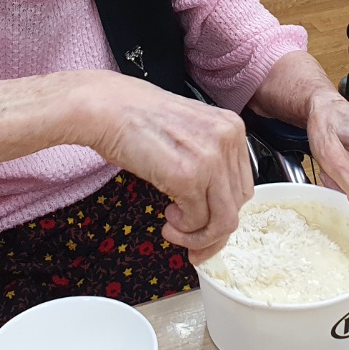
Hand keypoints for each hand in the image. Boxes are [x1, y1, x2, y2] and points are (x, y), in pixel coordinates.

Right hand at [78, 74, 252, 261]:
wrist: (105, 107)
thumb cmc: (135, 117)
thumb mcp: (188, 133)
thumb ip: (207, 161)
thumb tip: (211, 205)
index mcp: (231, 128)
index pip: (243, 185)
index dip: (224, 212)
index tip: (208, 228)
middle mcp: (228, 140)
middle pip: (237, 205)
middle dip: (213, 231)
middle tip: (192, 242)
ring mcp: (211, 158)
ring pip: (223, 221)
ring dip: (198, 236)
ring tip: (173, 230)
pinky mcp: (188, 176)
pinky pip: (197, 221)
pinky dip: (183, 229)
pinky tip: (166, 218)